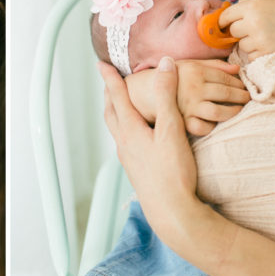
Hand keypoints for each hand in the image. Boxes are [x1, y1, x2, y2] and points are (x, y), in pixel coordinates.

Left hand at [100, 57, 200, 229]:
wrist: (171, 211)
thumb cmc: (173, 172)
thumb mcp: (172, 128)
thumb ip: (168, 95)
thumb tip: (166, 65)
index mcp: (130, 130)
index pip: (117, 96)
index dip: (111, 78)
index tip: (102, 64)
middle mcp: (124, 143)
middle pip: (111, 113)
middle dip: (109, 95)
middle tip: (108, 82)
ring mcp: (128, 158)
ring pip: (116, 129)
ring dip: (116, 112)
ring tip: (120, 105)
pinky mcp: (135, 170)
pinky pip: (124, 141)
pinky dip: (126, 128)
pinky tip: (136, 135)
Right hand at [174, 59, 249, 135]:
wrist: (147, 91)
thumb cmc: (173, 76)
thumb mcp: (191, 64)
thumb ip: (214, 65)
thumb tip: (238, 69)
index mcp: (196, 71)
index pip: (226, 78)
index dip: (239, 83)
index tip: (245, 86)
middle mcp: (193, 89)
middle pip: (226, 93)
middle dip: (241, 96)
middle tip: (247, 98)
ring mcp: (189, 107)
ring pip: (219, 112)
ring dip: (233, 112)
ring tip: (238, 110)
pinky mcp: (184, 122)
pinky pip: (204, 128)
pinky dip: (213, 126)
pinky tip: (217, 122)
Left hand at [221, 0, 274, 60]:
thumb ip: (247, 3)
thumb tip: (227, 12)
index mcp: (251, 6)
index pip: (226, 16)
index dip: (224, 21)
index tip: (224, 25)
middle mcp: (253, 22)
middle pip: (233, 31)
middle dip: (240, 32)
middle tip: (252, 30)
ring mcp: (260, 38)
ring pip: (242, 45)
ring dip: (249, 43)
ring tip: (264, 37)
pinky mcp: (267, 52)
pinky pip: (251, 57)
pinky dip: (257, 53)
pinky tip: (268, 45)